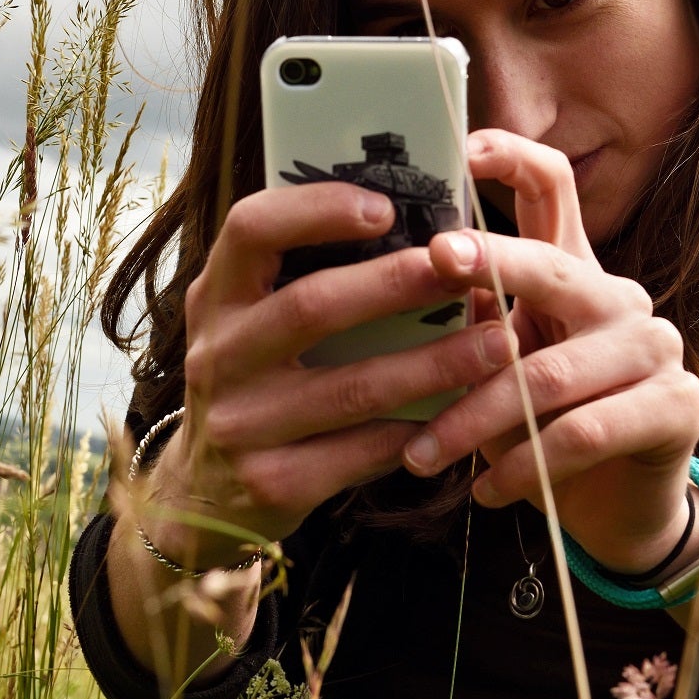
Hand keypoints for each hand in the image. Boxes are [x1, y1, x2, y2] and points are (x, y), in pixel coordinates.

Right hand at [145, 179, 517, 564]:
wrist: (201, 491)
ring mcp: (242, 424)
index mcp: (217, 298)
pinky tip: (462, 413)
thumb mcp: (250, 321)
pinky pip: (363, 451)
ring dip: (434, 363)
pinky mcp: (274, 482)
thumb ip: (301, 276)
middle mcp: (220, 355)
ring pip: (353, 388)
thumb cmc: (252, 381)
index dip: (317, 210)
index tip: (387, 207)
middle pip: (312, 306)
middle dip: (398, 284)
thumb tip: (412, 226)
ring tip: (497, 344)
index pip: (251, 229)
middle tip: (466, 269)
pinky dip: (418, 428)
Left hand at [402, 129, 698, 573]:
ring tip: (424, 455)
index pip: (554, 189)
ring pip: (549, 373)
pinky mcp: (677, 406)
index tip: (463, 148)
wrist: (614, 508)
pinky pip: (583, 431)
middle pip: (551, 266)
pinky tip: (486, 488)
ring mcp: (655, 347)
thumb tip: (389, 274)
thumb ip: (465, 320)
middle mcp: (617, 296)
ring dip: (476, 418)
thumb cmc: (538, 429)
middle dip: (488, 262)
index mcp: (570, 272)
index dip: (513, 158)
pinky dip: (524, 464)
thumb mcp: (493, 370)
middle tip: (430, 261)